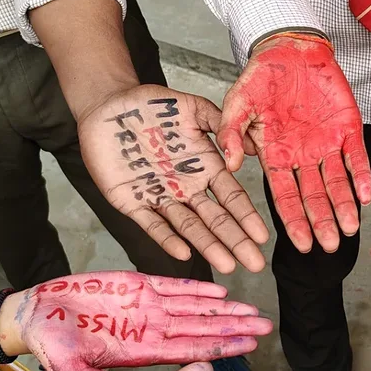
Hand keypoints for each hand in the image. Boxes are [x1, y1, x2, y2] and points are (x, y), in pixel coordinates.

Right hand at [0, 271, 273, 370]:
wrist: (33, 316)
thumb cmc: (52, 349)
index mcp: (143, 351)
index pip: (192, 350)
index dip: (222, 348)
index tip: (250, 348)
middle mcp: (152, 329)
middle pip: (202, 328)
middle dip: (234, 327)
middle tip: (266, 326)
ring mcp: (146, 306)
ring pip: (194, 306)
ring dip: (224, 307)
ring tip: (252, 308)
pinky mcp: (135, 284)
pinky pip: (172, 285)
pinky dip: (196, 286)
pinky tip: (221, 288)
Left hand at [77, 84, 268, 273]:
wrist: (108, 105)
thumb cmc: (150, 105)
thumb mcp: (191, 107)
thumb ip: (219, 122)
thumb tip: (251, 145)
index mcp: (204, 166)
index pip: (231, 197)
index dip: (247, 217)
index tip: (262, 236)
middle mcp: (186, 187)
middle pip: (216, 219)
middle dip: (235, 241)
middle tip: (255, 264)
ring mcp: (160, 196)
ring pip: (189, 227)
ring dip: (208, 246)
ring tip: (227, 266)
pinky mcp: (131, 202)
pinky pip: (151, 224)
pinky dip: (166, 239)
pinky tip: (183, 254)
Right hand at [218, 35, 370, 254]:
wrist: (289, 49)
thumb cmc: (261, 77)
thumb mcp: (238, 102)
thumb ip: (232, 132)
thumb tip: (229, 164)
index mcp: (276, 156)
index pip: (285, 196)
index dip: (294, 221)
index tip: (301, 244)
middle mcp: (303, 157)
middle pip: (314, 197)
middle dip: (321, 222)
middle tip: (329, 246)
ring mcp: (326, 144)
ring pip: (337, 182)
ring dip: (343, 206)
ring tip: (349, 230)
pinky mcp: (347, 128)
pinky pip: (356, 156)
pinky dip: (361, 175)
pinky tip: (366, 195)